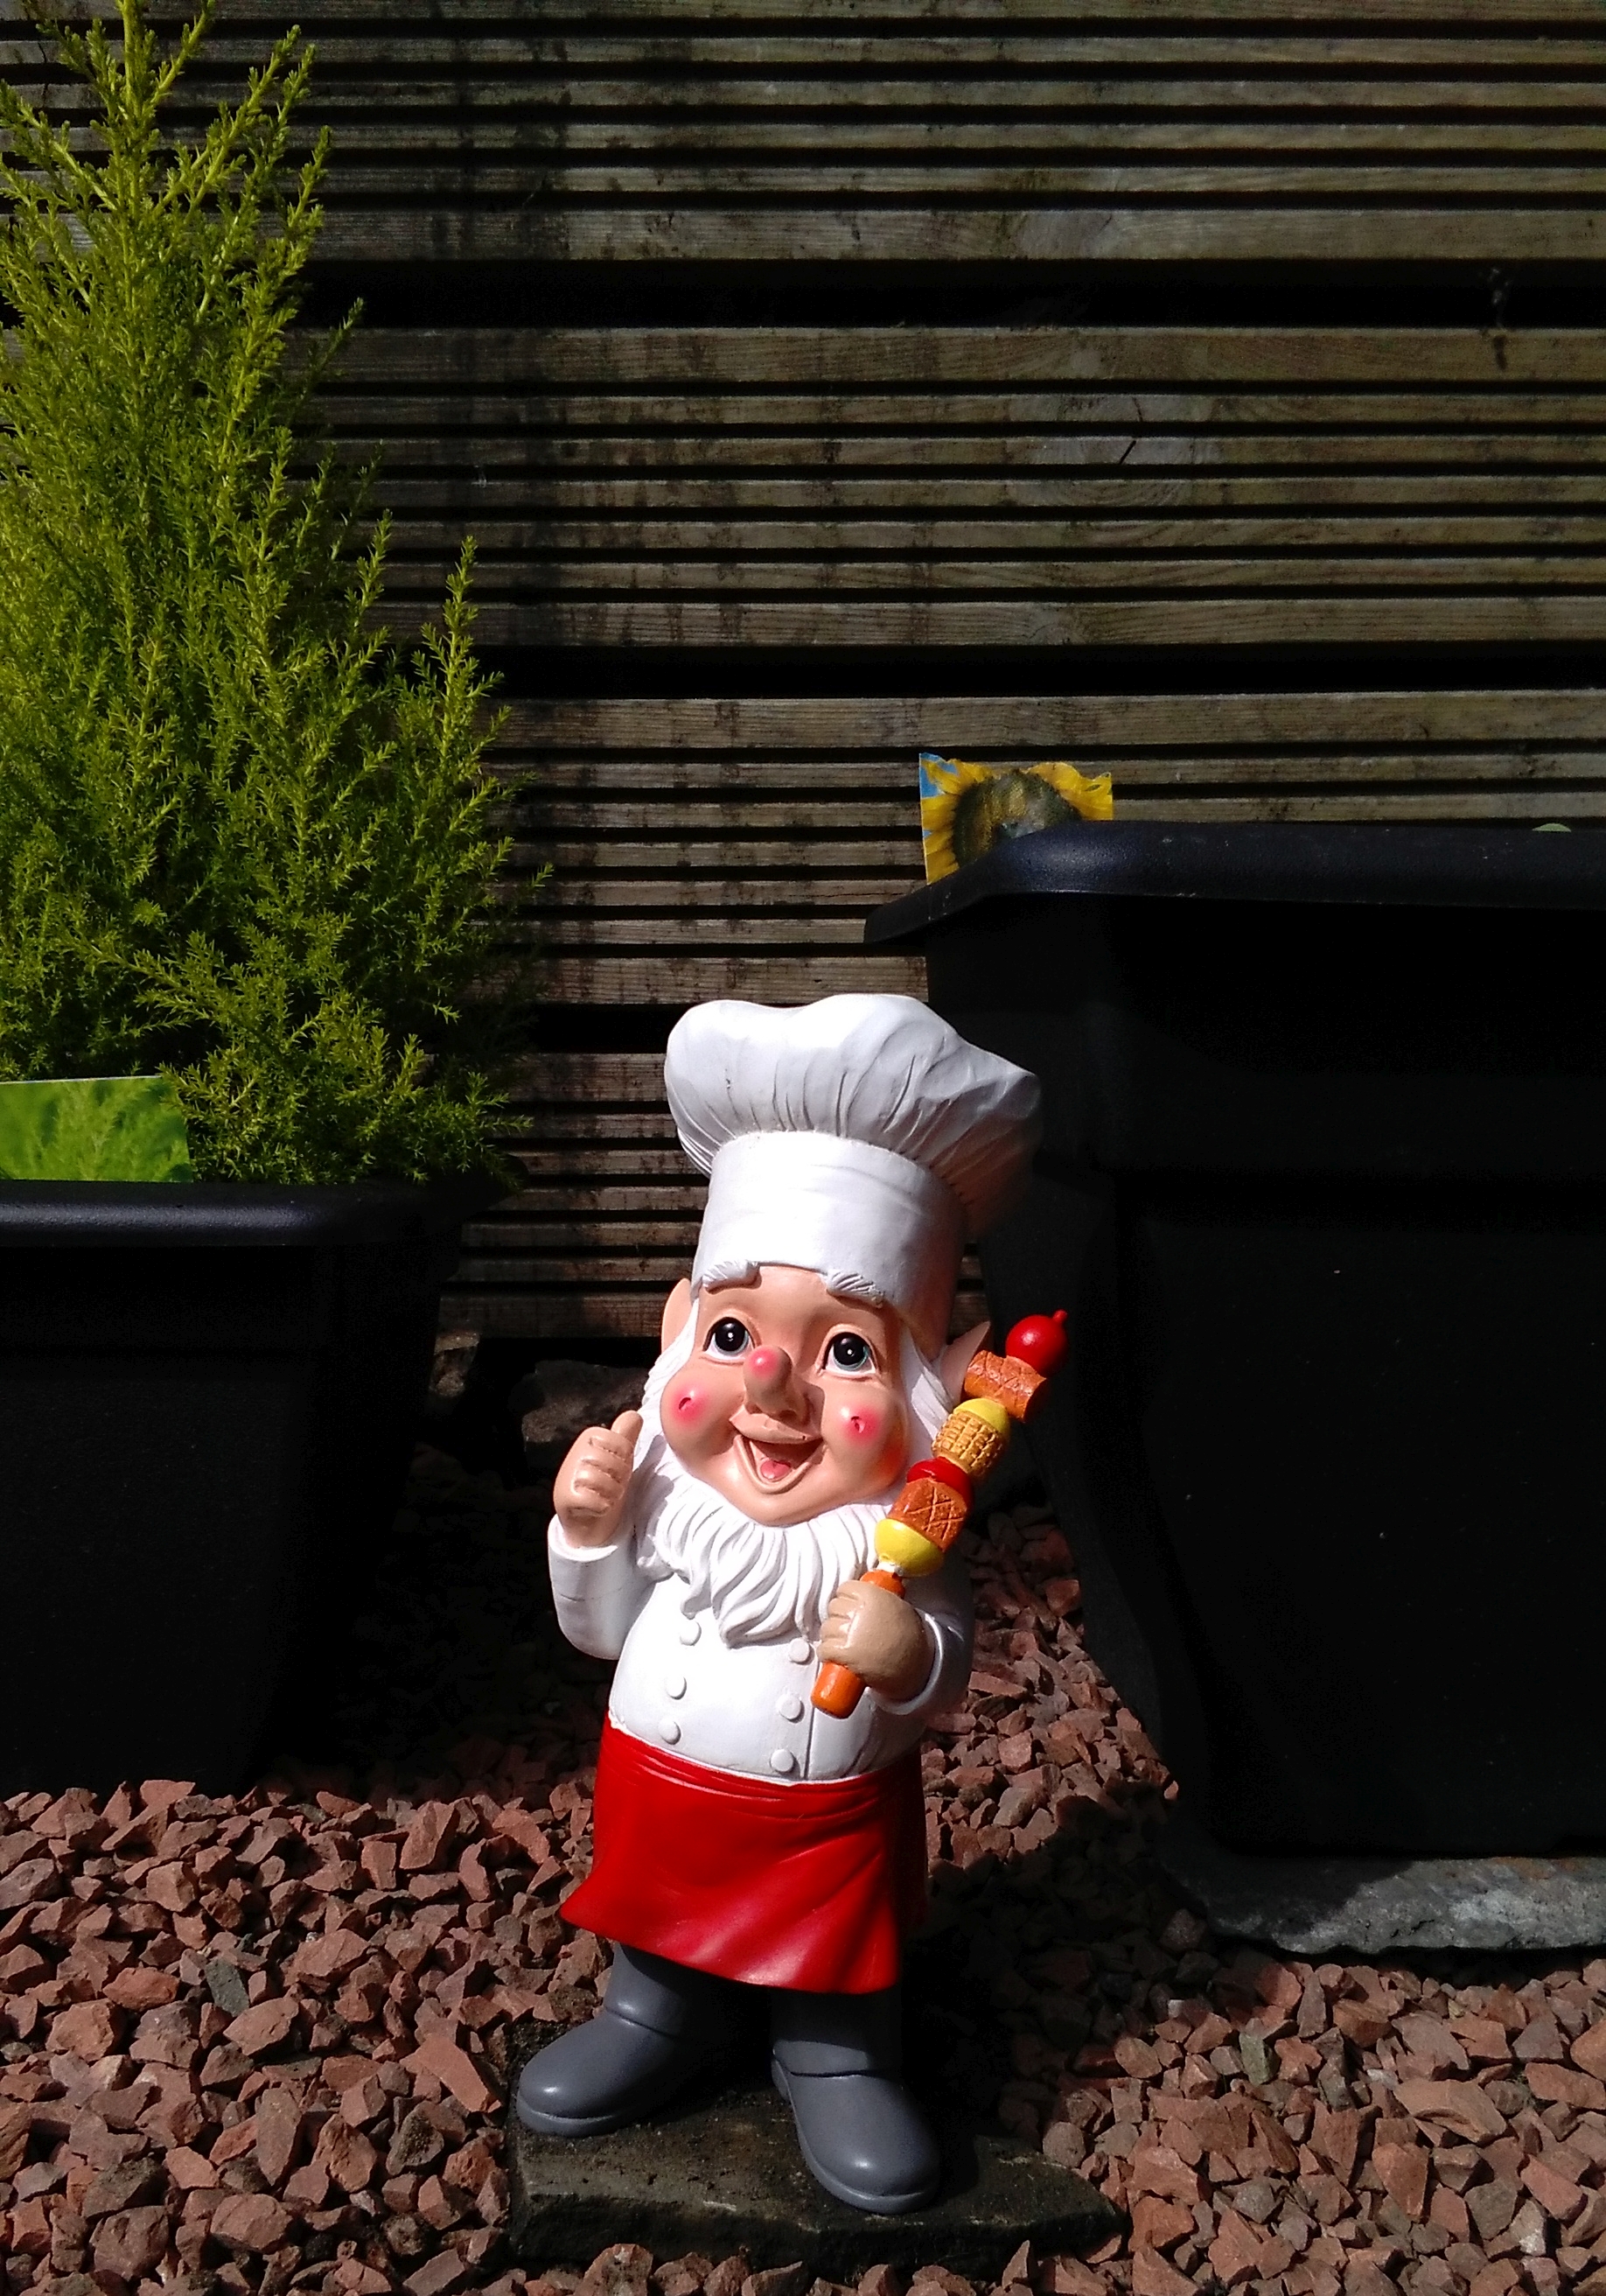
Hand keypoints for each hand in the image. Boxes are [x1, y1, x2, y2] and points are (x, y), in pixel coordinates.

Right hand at [554, 1411, 642, 1546]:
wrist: (585, 1520)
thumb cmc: (603, 1486)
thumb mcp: (618, 1459)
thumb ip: (625, 1437)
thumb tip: (635, 1414)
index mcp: (590, 1437)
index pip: (624, 1445)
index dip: (626, 1462)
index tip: (616, 1470)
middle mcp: (576, 1451)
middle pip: (616, 1464)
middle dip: (619, 1480)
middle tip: (610, 1486)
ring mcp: (568, 1474)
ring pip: (605, 1482)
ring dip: (612, 1496)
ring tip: (604, 1497)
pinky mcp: (565, 1497)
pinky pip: (595, 1501)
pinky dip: (601, 1508)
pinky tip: (595, 1508)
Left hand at [819, 1580, 932, 1703]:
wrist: (914, 1663)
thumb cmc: (909, 1635)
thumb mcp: (896, 1605)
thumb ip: (877, 1596)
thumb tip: (861, 1594)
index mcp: (871, 1594)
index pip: (844, 1588)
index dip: (845, 1599)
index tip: (849, 1606)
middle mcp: (859, 1610)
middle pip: (833, 1608)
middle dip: (838, 1618)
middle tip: (847, 1628)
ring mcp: (851, 1631)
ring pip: (826, 1629)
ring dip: (831, 1636)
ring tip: (842, 1643)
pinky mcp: (845, 1652)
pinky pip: (825, 1649)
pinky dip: (826, 1653)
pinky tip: (833, 1655)